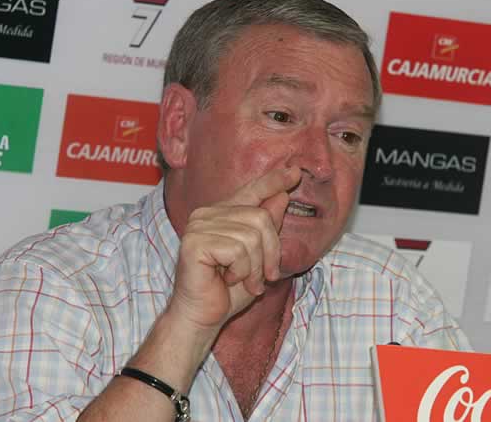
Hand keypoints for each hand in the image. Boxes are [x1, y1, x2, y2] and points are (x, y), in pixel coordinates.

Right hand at [169, 166, 300, 331]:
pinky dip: (242, 271)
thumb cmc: (228, 291)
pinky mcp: (194, 242)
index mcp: (222, 214)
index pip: (252, 190)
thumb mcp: (258, 258)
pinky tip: (228, 280)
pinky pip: (237, 250)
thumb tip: (281, 196)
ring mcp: (199, 226)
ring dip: (256, 267)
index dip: (274, 181)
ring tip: (245, 282)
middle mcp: (207, 214)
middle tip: (265, 277)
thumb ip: (267, 228)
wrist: (202, 318)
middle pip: (260, 217)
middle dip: (271, 252)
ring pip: (251, 236)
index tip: (295, 172)